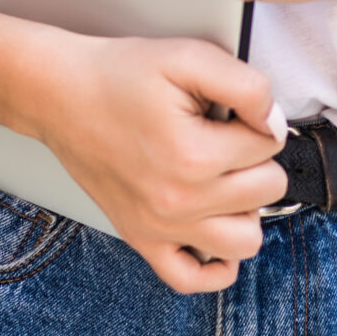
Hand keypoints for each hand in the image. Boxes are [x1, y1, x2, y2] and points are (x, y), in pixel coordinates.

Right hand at [26, 32, 288, 292]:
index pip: (270, 144)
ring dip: (246, 208)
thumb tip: (274, 124)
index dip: (257, 119)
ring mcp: (161, 228)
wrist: (62, 96)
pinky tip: (214, 224)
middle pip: (267, 190)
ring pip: (247, 240)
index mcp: (194, 155)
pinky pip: (194, 278)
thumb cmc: (121, 74)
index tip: (231, 110)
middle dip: (256, 158)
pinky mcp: (143, 240)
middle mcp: (179, 201)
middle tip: (225, 136)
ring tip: (223, 178)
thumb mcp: (189, 57)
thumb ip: (246, 86)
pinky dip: (216, 262)